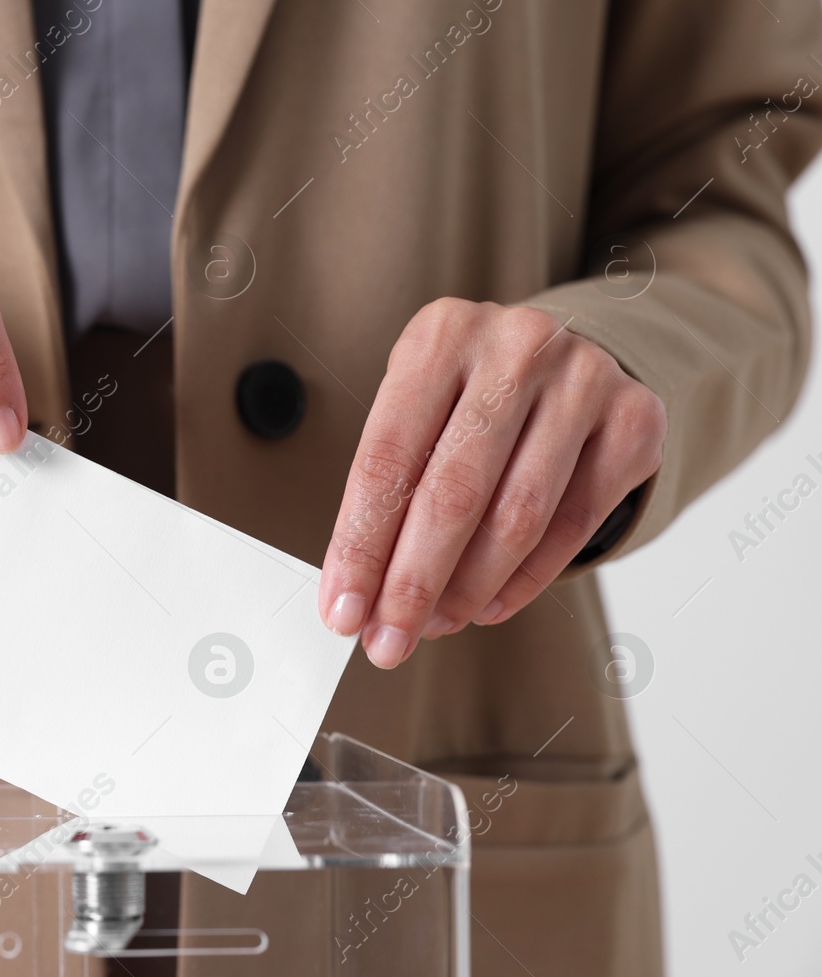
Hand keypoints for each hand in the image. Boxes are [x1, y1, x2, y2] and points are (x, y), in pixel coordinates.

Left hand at [317, 300, 666, 667]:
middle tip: (388, 641)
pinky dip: (525, 578)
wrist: (562, 355)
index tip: (343, 611)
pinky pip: (574, 522)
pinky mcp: (634, 420)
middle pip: (453, 492)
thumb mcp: (417, 410)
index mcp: (440, 336)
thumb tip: (355, 594)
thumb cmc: (467, 393)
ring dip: (467, 589)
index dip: (361, 546)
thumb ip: (388, 490)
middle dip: (413, 582)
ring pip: (517, 515)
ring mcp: (583, 378)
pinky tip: (488, 605)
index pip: (387, 460)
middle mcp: (515, 346)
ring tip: (435, 625)